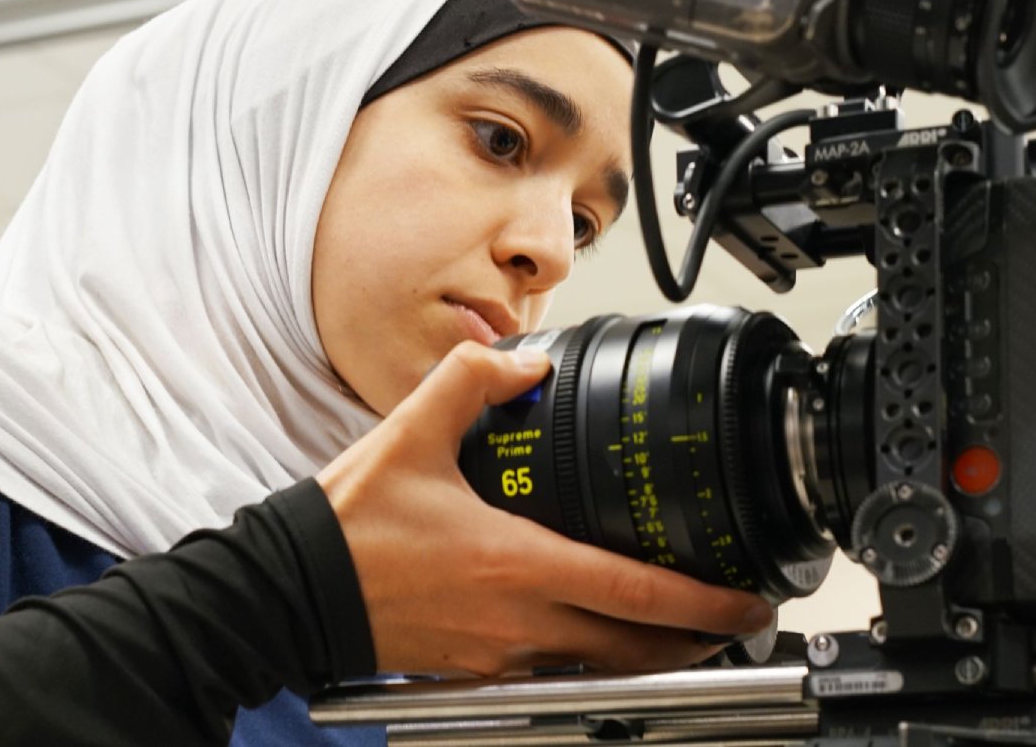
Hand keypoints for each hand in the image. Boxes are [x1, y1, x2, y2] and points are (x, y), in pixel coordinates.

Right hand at [316, 342, 773, 676]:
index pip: (638, 594)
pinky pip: (556, 673)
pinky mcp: (474, 670)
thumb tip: (524, 361)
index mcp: (516, 564)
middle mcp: (519, 623)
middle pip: (638, 650)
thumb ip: (472, 379)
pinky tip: (598, 636)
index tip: (746, 601)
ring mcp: (499, 655)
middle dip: (698, 641)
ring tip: (685, 632)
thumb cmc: (346, 529)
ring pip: (602, 670)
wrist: (289, 594)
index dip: (705, 603)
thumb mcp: (409, 431)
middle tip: (736, 621)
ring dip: (651, 656)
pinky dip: (594, 660)